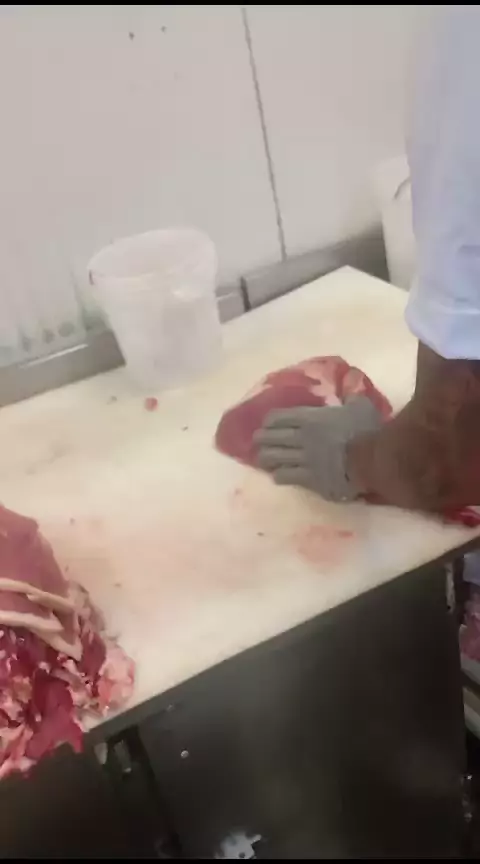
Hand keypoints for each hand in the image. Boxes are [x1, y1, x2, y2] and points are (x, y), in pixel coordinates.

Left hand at [254, 396, 382, 501]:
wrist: (371, 460)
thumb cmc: (367, 430)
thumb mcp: (361, 406)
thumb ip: (352, 398)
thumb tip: (350, 393)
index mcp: (310, 417)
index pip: (278, 417)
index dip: (269, 421)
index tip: (267, 424)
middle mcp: (300, 437)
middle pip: (270, 437)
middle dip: (262, 439)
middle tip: (259, 442)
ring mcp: (302, 458)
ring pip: (272, 457)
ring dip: (265, 458)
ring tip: (263, 460)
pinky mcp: (308, 478)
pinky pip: (285, 476)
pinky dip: (279, 476)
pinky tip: (278, 476)